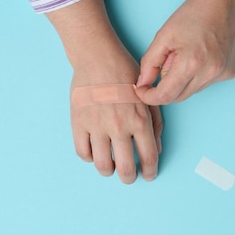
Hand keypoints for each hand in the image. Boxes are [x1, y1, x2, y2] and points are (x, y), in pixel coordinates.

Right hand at [69, 54, 162, 183]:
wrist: (98, 57)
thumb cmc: (126, 74)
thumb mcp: (147, 97)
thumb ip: (155, 125)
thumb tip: (155, 150)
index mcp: (139, 120)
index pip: (148, 157)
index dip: (150, 171)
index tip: (148, 175)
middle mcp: (119, 127)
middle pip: (125, 168)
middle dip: (129, 177)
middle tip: (129, 176)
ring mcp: (97, 126)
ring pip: (102, 165)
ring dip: (109, 171)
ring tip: (111, 166)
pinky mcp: (79, 123)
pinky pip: (83, 152)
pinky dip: (89, 158)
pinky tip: (95, 152)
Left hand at [136, 0, 234, 104]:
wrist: (222, 0)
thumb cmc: (192, 14)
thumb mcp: (163, 36)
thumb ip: (149, 63)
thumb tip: (141, 85)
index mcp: (191, 63)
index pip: (165, 96)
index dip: (149, 96)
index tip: (142, 90)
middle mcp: (210, 73)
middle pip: (178, 96)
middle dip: (166, 85)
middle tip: (168, 60)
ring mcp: (223, 74)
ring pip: (192, 91)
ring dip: (183, 80)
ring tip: (187, 54)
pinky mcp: (231, 72)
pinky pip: (206, 83)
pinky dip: (198, 75)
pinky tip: (201, 55)